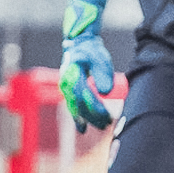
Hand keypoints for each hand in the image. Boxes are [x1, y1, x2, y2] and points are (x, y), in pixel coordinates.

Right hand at [58, 0, 113, 132]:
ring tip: (101, 127)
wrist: (79, 43)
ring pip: (75, 108)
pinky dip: (78, 118)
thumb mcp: (100, 58)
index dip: (96, 108)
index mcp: (72, 74)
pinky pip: (72, 106)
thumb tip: (105, 92)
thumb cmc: (91, 50)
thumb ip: (103, 74)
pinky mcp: (68, 90)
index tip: (108, 116)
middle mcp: (66, 83)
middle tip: (107, 125)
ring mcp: (65, 87)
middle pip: (79, 105)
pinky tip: (82, 129)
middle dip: (93, 117)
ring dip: (87, 119)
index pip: (85, 96)